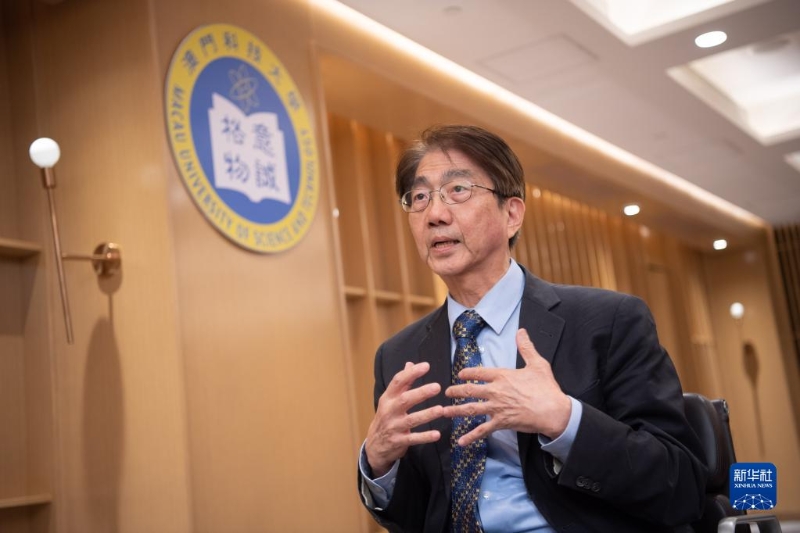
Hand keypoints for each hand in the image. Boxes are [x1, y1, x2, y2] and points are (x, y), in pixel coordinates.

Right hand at [365, 362, 444, 476]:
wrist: (374, 446)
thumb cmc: (386, 418)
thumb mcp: (390, 400)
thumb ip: (402, 383)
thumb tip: (410, 363)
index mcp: (388, 398)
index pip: (398, 382)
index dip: (411, 373)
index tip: (426, 366)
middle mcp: (389, 410)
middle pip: (405, 399)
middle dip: (421, 393)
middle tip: (437, 387)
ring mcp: (393, 426)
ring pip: (411, 420)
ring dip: (426, 415)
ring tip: (441, 410)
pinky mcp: (398, 441)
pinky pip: (413, 438)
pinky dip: (424, 437)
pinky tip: (437, 434)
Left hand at [443, 328, 571, 445]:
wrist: (554, 411)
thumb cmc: (547, 388)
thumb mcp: (537, 364)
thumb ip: (526, 347)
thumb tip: (521, 331)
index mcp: (502, 376)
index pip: (479, 373)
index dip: (467, 373)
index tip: (460, 374)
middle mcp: (496, 391)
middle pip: (470, 391)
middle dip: (456, 391)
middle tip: (447, 392)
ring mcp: (496, 408)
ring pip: (471, 409)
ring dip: (456, 410)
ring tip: (444, 411)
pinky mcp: (501, 423)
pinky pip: (483, 431)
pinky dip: (471, 437)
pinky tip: (461, 442)